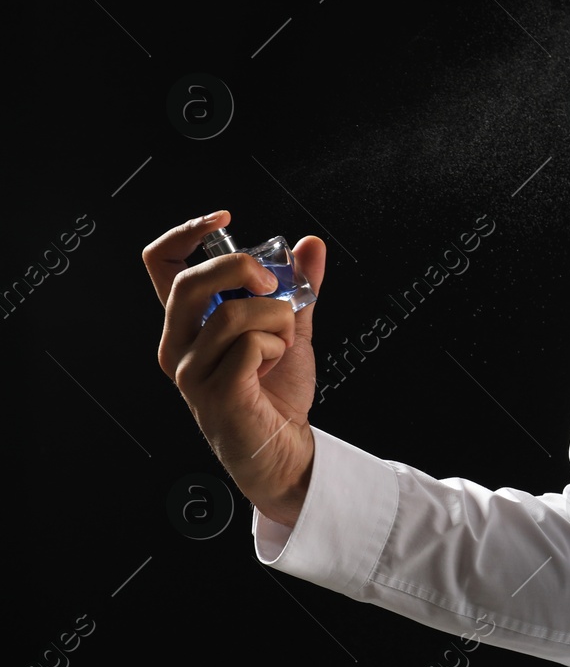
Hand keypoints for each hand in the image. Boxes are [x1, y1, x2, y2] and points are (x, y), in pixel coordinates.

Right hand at [143, 210, 325, 527]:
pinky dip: (276, 347)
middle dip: (241, 269)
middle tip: (273, 283)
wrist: (286, 448)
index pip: (161, 263)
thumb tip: (310, 244)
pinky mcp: (214, 391)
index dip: (187, 232)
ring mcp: (190, 370)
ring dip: (275, 320)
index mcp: (187, 322)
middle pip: (190, 281)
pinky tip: (273, 366)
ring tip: (281, 344)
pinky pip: (249, 345)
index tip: (225, 218)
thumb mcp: (288, 328)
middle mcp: (176, 344)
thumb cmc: (274, 392)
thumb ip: (298, 288)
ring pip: (232, 315)